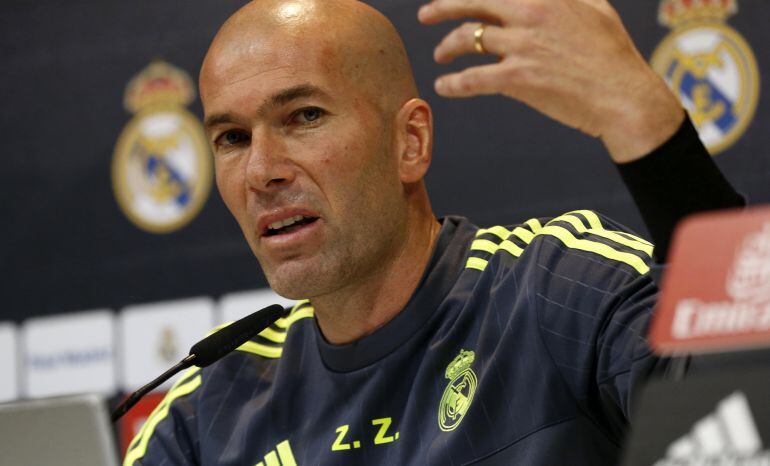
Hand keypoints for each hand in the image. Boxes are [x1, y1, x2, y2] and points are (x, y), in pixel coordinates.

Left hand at [418, 0, 683, 162]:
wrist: (624, 96)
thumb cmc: (612, 54)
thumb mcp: (595, 7)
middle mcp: (530, 13)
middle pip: (472, 3)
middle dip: (442, 7)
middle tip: (425, 15)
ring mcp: (522, 44)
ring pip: (467, 39)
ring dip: (447, 47)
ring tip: (440, 56)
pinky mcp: (518, 77)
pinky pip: (472, 78)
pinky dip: (452, 83)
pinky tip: (443, 87)